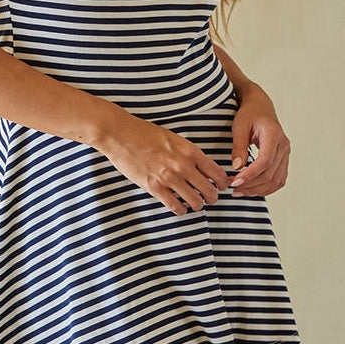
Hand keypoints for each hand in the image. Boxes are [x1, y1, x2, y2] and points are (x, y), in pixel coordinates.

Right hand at [96, 110, 229, 216]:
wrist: (121, 134)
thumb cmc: (145, 133)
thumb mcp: (174, 139)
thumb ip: (188, 153)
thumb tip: (201, 168)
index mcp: (190, 151)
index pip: (217, 173)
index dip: (222, 183)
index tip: (221, 187)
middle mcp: (183, 165)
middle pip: (210, 190)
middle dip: (212, 198)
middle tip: (209, 198)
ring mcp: (169, 177)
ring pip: (195, 202)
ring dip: (197, 205)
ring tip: (193, 204)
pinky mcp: (154, 187)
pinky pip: (175, 206)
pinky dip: (180, 210)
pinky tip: (179, 207)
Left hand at [229, 82, 290, 197]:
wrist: (261, 107)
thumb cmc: (249, 114)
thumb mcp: (239, 126)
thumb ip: (239, 146)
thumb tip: (237, 167)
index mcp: (273, 134)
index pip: (265, 161)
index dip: (250, 174)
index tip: (235, 182)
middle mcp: (283, 145)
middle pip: (270, 173)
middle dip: (251, 185)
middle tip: (233, 188)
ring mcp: (286, 153)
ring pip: (276, 180)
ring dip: (258, 189)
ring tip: (240, 191)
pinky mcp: (284, 160)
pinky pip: (279, 179)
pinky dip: (266, 188)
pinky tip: (252, 189)